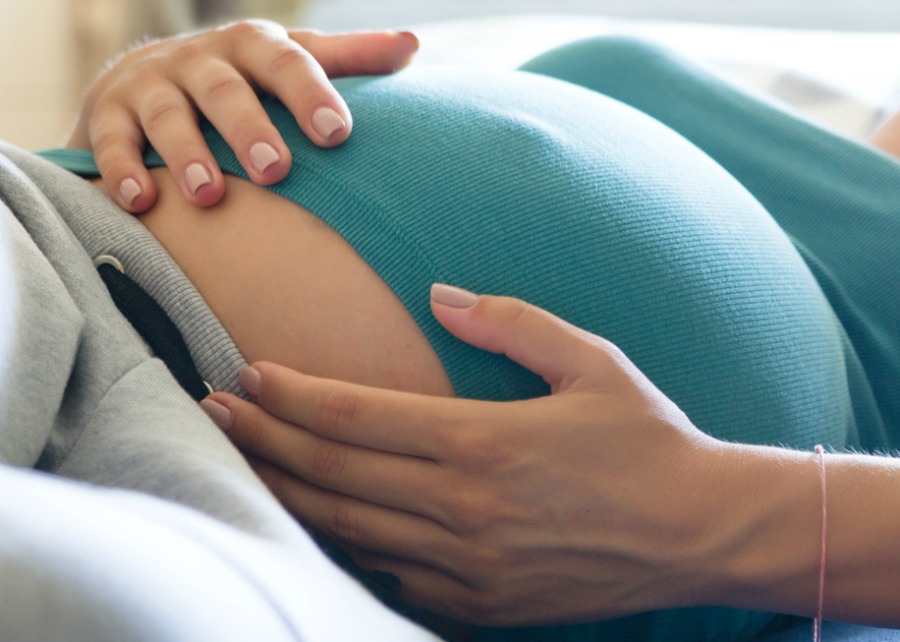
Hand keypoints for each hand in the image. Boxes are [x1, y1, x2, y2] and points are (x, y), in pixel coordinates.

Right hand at [67, 20, 418, 211]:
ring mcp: (152, 85)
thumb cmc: (242, 78)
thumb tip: (411, 47)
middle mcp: (201, 60)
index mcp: (253, 46)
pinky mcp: (108, 113)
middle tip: (275, 170)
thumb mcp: (290, 60)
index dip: (310, 94)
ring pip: (168, 115)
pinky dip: (122, 169)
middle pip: (225, 89)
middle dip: (249, 127)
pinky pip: (111, 140)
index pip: (286, 62)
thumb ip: (346, 59)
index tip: (337, 133)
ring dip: (186, 154)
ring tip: (208, 196)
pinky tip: (142, 202)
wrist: (149, 77)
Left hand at [205, 285, 729, 624]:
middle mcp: (464, 508)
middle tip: (215, 411)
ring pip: (349, 529)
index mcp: (486, 442)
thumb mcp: (591, 360)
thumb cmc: (650, 439)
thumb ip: (510, 321)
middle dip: (264, 439)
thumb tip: (440, 294)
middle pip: (334, 473)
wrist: (702, 532)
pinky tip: (319, 522)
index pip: (357, 417)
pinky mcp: (482, 602)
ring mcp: (469, 564)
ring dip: (289, 493)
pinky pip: (391, 575)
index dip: (293, 395)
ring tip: (245, 462)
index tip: (249, 373)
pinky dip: (346, 547)